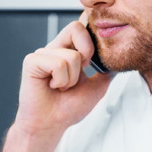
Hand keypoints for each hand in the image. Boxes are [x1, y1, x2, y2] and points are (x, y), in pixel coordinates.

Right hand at [13, 16, 111, 137]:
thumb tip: (120, 59)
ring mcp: (42, 54)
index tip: (92, 62)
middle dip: (86, 53)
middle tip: (81, 73)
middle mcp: (54, 48)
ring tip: (62, 87)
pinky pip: (57, 64)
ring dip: (72, 79)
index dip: (92, 38)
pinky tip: (53, 87)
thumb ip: (107, 70)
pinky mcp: (32, 62)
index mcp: (68, 50)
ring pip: (71, 56)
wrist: (51, 125)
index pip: (82, 26)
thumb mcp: (97, 87)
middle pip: (76, 28)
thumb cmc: (68, 108)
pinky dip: (61, 80)